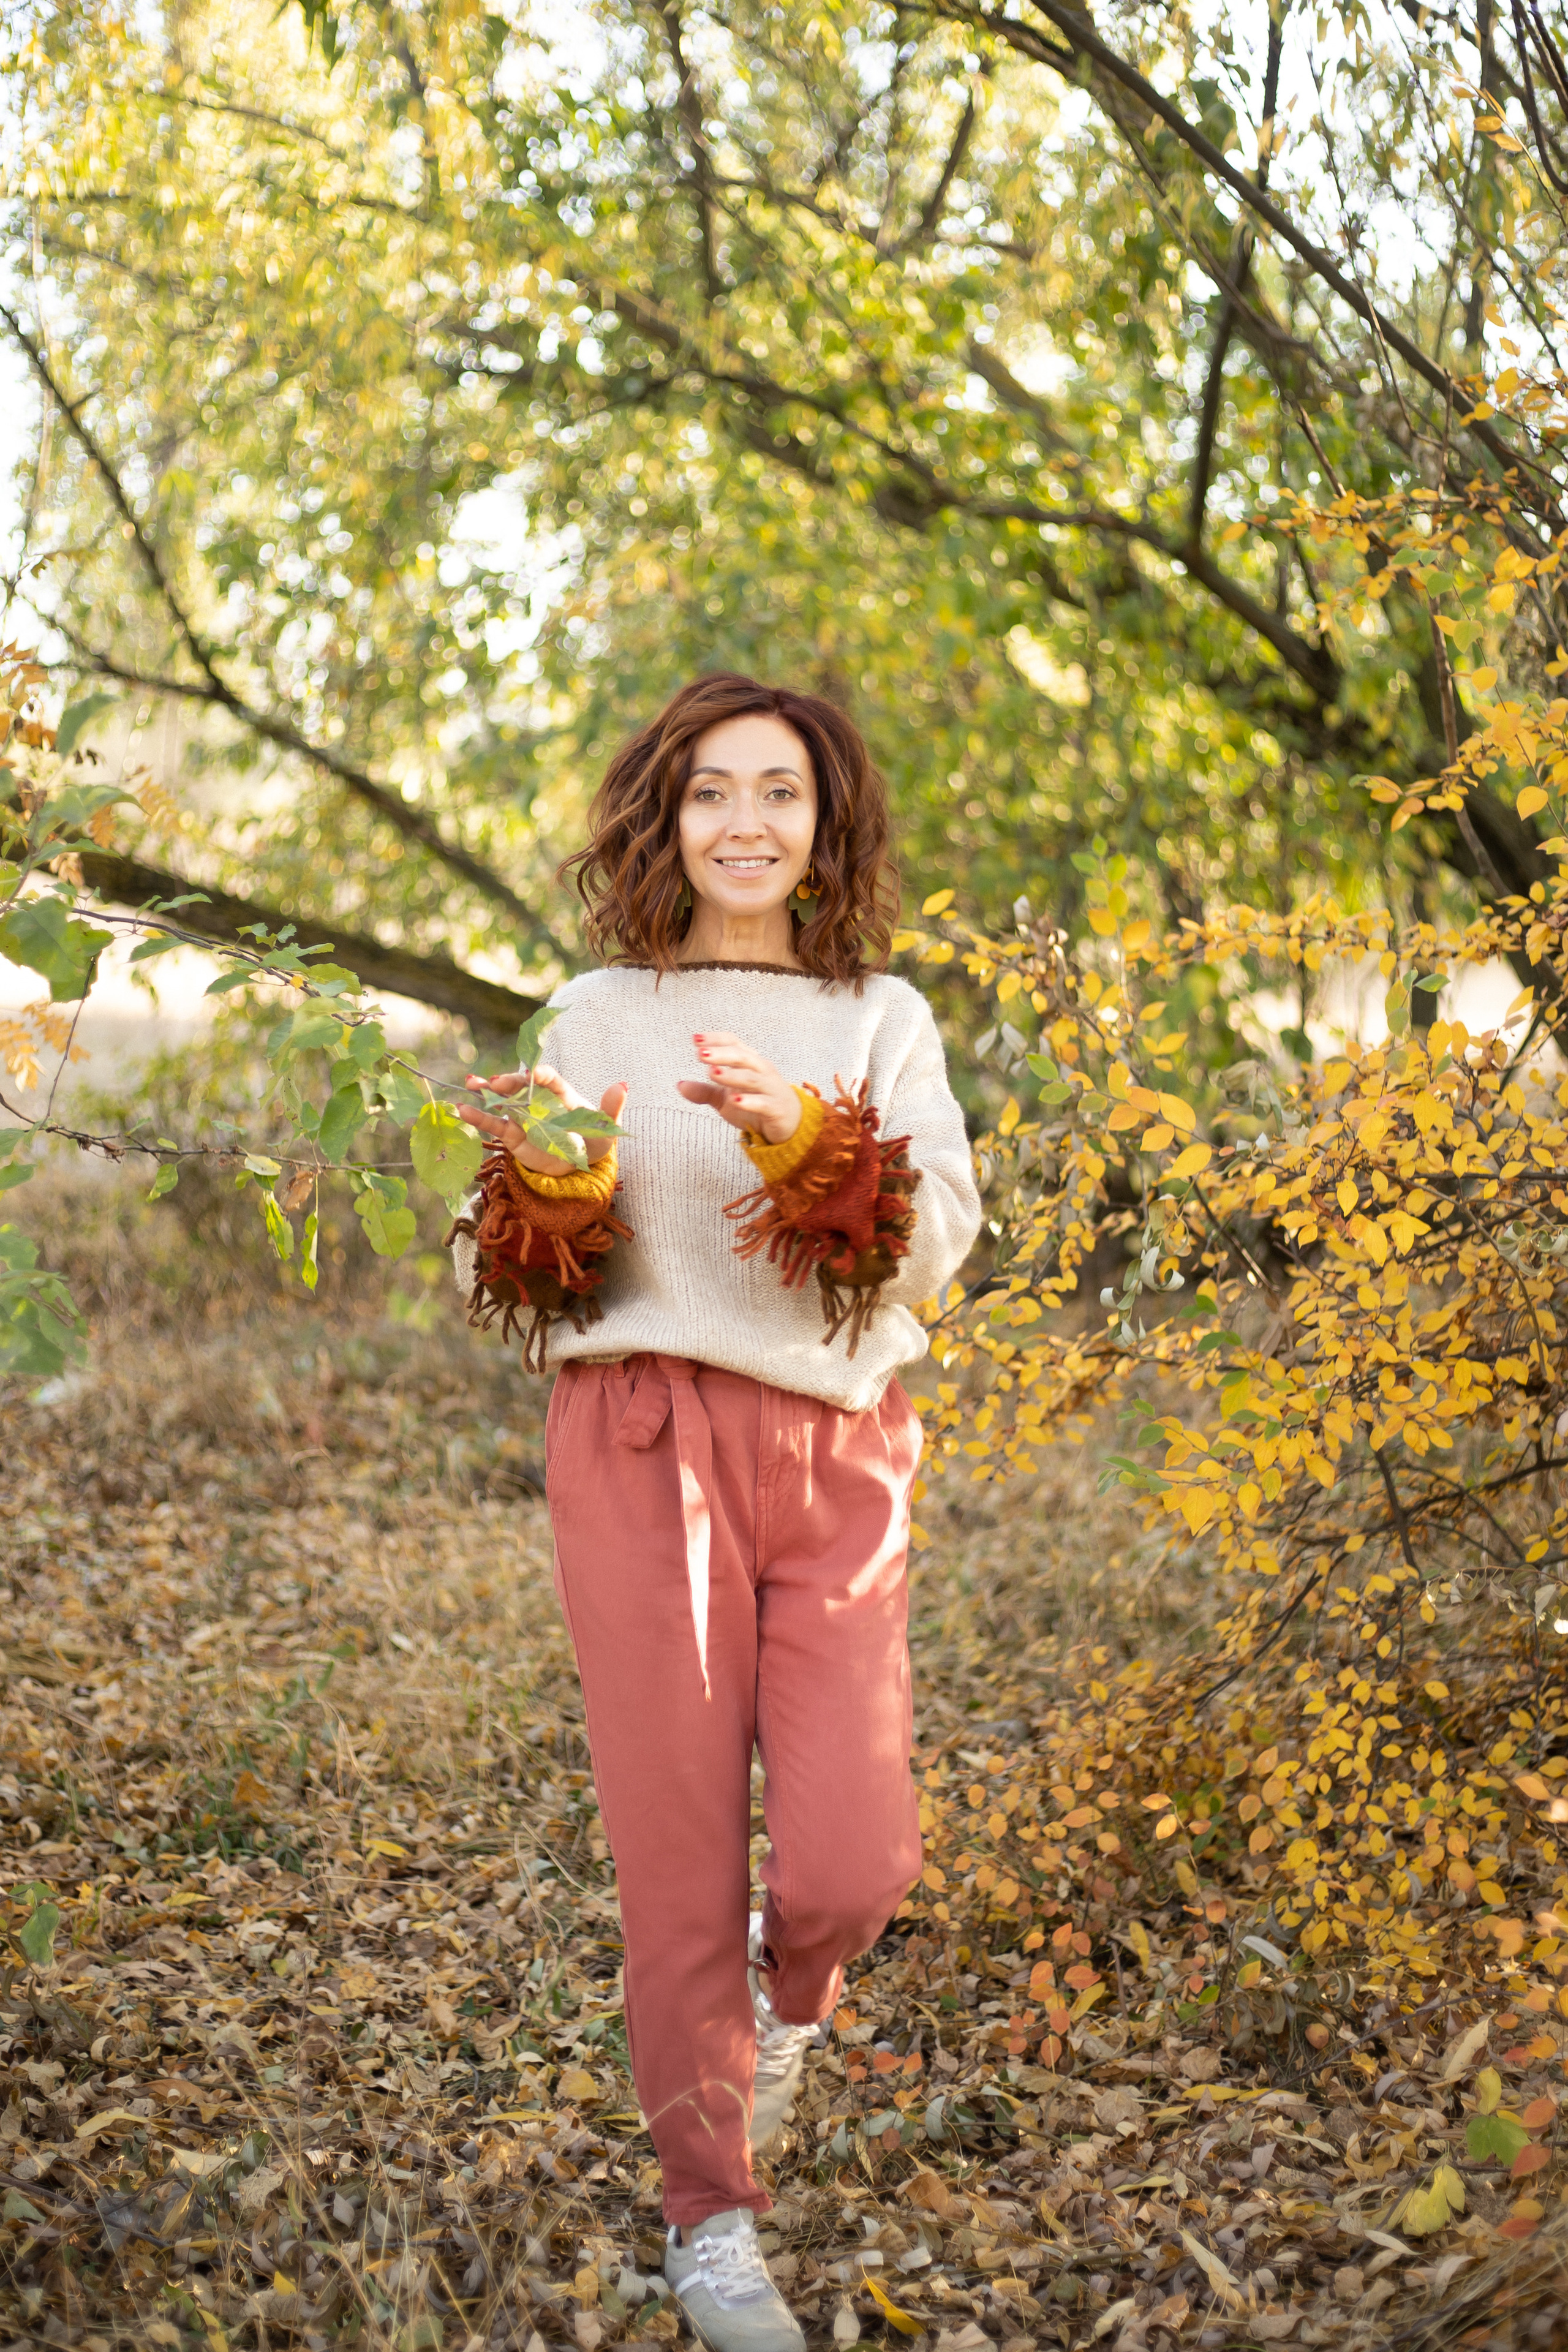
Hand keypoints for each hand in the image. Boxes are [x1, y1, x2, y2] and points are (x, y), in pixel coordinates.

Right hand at [457, 1065, 628, 1175]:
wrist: (581, 1164)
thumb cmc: (595, 1140)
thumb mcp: (607, 1128)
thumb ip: (611, 1108)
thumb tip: (622, 1086)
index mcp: (561, 1094)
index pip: (550, 1079)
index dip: (541, 1075)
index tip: (535, 1075)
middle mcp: (539, 1101)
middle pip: (521, 1086)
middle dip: (508, 1081)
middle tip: (494, 1081)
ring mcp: (524, 1116)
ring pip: (502, 1101)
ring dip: (485, 1093)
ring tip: (469, 1083)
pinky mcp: (513, 1135)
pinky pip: (495, 1125)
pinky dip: (479, 1118)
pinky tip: (462, 1110)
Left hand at [677, 1031, 801, 1143]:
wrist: (791, 1125)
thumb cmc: (756, 1105)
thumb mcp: (726, 1099)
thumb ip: (704, 1092)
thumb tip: (679, 1085)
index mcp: (750, 1063)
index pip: (734, 1044)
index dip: (716, 1040)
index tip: (695, 1039)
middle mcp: (762, 1071)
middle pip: (742, 1057)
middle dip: (721, 1054)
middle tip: (700, 1054)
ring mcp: (771, 1089)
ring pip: (751, 1078)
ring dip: (731, 1075)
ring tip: (712, 1073)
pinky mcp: (776, 1109)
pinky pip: (763, 1103)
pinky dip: (749, 1101)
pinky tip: (735, 1101)